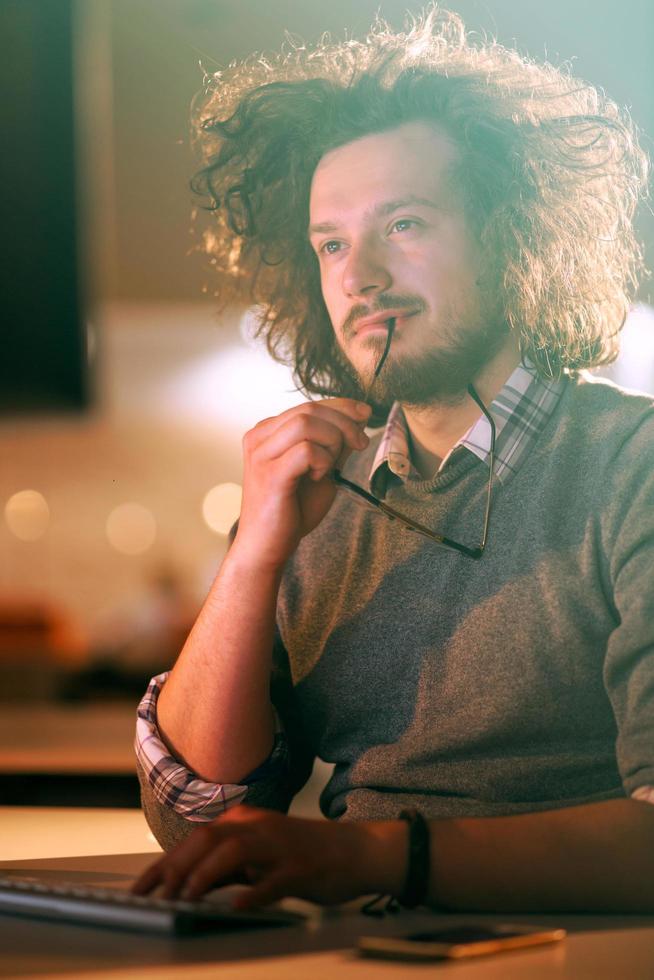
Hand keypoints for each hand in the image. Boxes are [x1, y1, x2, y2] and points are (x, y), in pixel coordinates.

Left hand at [132, 806, 402, 908]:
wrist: (354, 850)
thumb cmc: (302, 855)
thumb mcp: (257, 855)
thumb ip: (224, 865)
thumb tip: (183, 883)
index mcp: (242, 821)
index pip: (192, 840)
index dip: (162, 865)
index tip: (139, 889)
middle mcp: (256, 827)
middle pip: (207, 839)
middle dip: (177, 867)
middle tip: (158, 896)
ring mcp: (278, 846)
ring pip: (234, 851)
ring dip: (206, 874)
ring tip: (188, 897)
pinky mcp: (300, 867)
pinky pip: (273, 880)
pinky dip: (253, 892)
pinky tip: (237, 905)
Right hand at [233, 399, 370, 570]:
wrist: (266, 548)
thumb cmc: (291, 511)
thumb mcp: (319, 470)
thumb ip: (333, 446)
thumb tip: (358, 420)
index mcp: (267, 432)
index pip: (308, 405)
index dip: (342, 406)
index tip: (365, 415)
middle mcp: (259, 438)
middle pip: (309, 409)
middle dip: (344, 423)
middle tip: (360, 444)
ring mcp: (261, 455)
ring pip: (306, 423)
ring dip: (331, 441)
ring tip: (330, 466)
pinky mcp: (270, 475)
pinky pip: (306, 451)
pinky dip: (322, 461)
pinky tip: (317, 477)